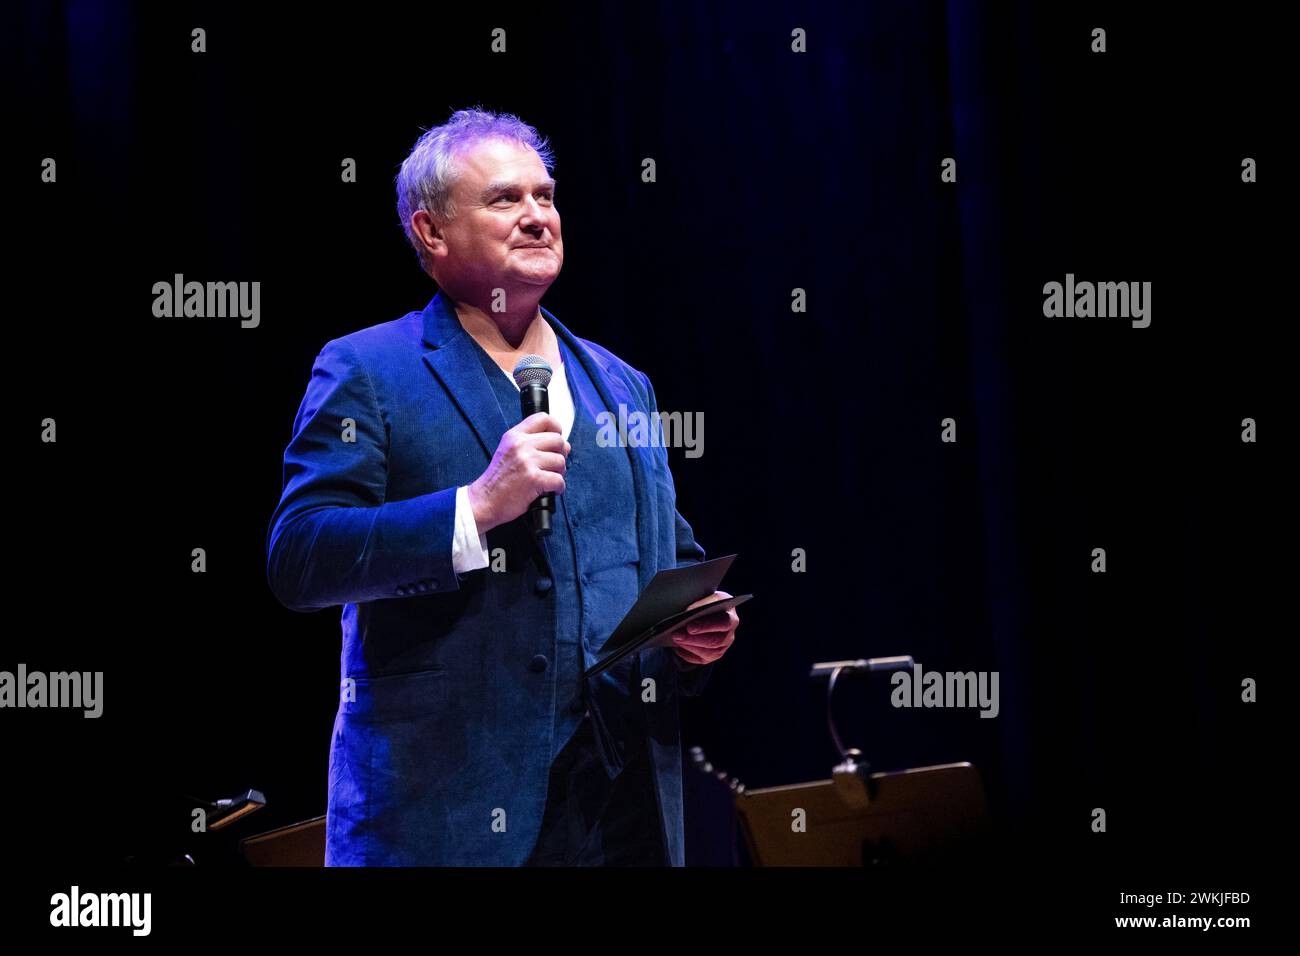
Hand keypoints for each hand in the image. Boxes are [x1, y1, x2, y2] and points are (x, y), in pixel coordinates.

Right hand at [467, 413, 569, 533]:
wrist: (484, 500)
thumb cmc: (498, 480)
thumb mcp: (508, 451)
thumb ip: (531, 443)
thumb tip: (564, 444)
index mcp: (515, 436)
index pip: (544, 419)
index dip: (556, 428)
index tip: (557, 440)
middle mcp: (521, 445)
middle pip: (558, 440)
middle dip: (561, 455)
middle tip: (552, 466)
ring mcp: (527, 461)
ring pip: (561, 461)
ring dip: (559, 473)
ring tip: (548, 479)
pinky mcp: (533, 478)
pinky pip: (559, 480)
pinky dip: (558, 488)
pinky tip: (549, 490)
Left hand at [668, 590, 738, 665]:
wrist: (705, 611)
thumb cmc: (705, 603)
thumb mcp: (706, 597)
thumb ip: (700, 603)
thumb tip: (688, 612)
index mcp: (730, 616)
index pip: (724, 623)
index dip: (707, 626)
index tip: (690, 626)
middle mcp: (730, 633)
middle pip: (716, 641)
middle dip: (694, 639)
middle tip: (676, 634)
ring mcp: (723, 647)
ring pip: (709, 653)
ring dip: (690, 646)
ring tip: (675, 639)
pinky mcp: (713, 656)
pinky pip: (701, 659)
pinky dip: (688, 654)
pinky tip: (677, 647)